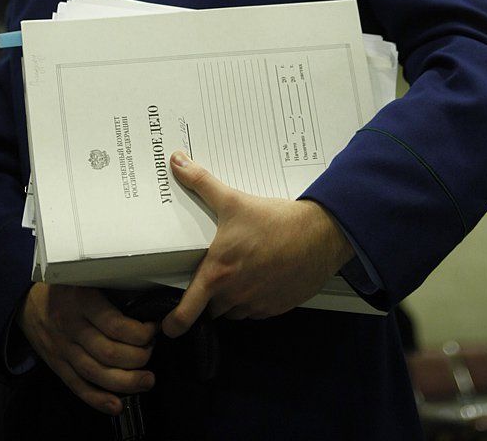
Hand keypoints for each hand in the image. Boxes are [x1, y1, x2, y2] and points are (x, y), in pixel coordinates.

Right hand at [17, 283, 156, 415]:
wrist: (27, 302)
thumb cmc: (66, 287)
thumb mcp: (86, 277)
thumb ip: (111, 289)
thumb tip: (146, 303)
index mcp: (82, 301)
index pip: (114, 324)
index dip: (139, 332)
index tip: (153, 329)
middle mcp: (71, 327)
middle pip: (108, 352)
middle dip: (137, 358)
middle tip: (152, 351)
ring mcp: (62, 350)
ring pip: (95, 373)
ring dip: (125, 382)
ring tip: (146, 380)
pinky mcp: (57, 366)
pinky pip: (78, 386)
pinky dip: (98, 399)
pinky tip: (118, 404)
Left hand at [162, 152, 353, 338]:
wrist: (319, 234)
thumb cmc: (274, 221)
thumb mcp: (233, 200)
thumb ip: (200, 182)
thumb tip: (177, 161)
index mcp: (218, 274)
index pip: (187, 313)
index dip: (173, 323)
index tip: (167, 325)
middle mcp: (235, 295)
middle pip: (210, 310)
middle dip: (207, 299)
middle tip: (210, 279)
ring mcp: (257, 304)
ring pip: (233, 312)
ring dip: (230, 299)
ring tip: (237, 274)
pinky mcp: (277, 307)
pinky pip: (256, 311)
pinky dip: (253, 299)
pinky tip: (259, 277)